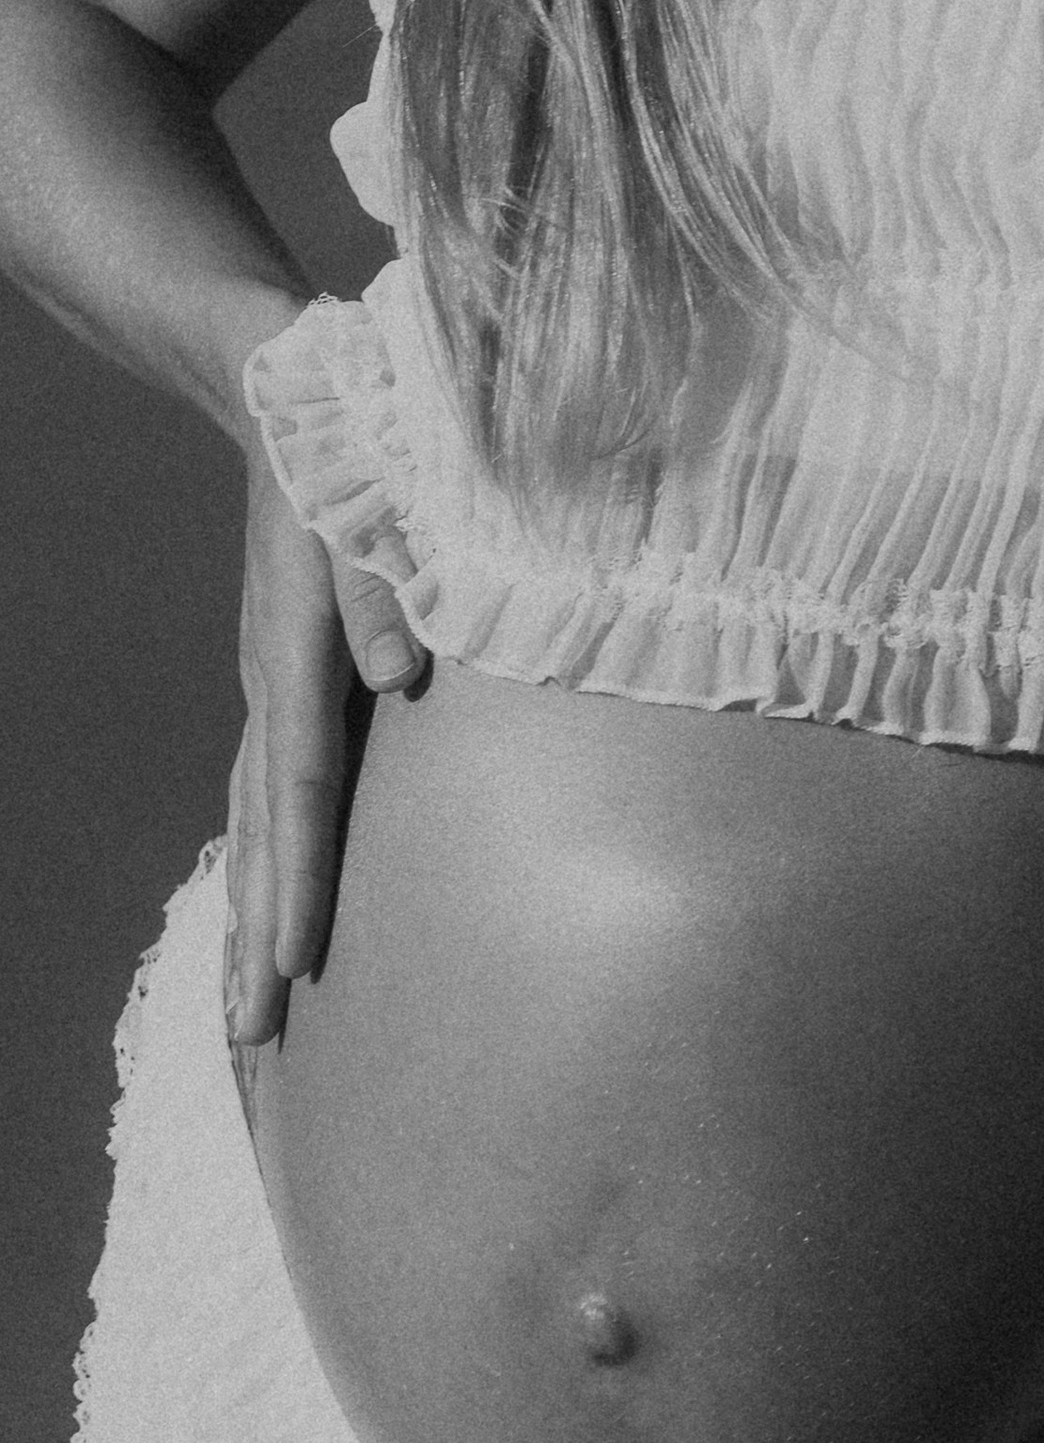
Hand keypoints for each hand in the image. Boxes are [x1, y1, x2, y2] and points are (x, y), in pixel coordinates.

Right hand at [225, 446, 423, 1045]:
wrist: (289, 402)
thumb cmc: (356, 455)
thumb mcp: (381, 505)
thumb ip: (386, 589)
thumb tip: (402, 673)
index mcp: (299, 654)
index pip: (298, 792)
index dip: (297, 882)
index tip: (294, 964)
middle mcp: (273, 683)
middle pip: (259, 835)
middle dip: (254, 937)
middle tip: (252, 1040)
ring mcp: (269, 684)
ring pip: (248, 825)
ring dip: (246, 915)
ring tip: (243, 1012)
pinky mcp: (282, 679)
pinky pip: (262, 795)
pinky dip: (258, 863)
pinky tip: (258, 909)